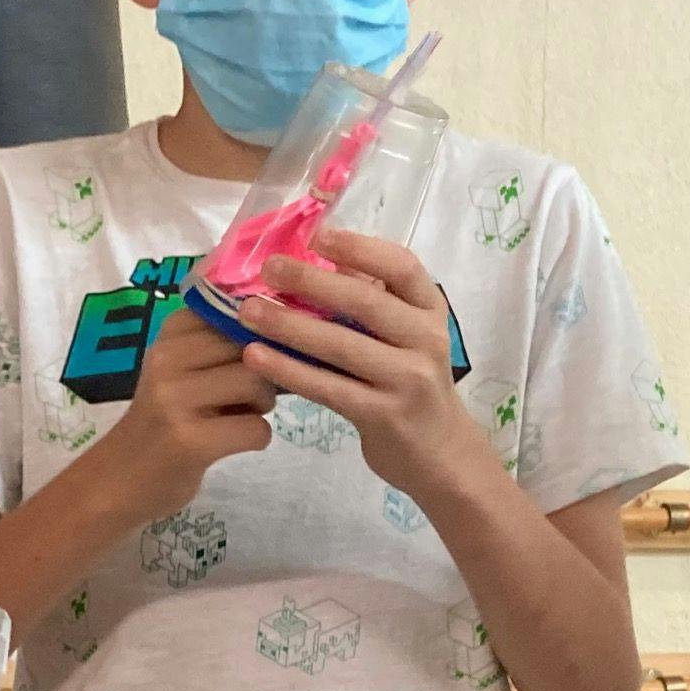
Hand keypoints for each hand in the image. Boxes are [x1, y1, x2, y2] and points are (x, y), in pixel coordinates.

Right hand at [95, 305, 277, 523]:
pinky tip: (234, 443)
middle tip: (246, 397)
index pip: (237, 312)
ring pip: (257, 383)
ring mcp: (176, 400)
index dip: (257, 336)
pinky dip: (257, 438)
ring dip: (262, 405)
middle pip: (252, 348)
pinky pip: (256, 429)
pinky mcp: (190, 441)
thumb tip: (282, 329)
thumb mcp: (177, 370)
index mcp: (168, 335)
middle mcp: (167, 359)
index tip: (246, 360)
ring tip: (241, 417)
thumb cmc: (160, 421)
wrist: (117, 480)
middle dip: (265, 374)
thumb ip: (217, 344)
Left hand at [229, 229, 492, 503]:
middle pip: (365, 302)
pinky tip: (256, 357)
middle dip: (311, 281)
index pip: (403, 266)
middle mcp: (426, 340)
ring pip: (341, 345)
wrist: (440, 455)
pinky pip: (328, 387)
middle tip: (268, 268)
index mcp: (430, 311)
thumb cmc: (411, 385)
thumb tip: (319, 260)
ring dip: (289, 325)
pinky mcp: (384, 416)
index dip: (360, 248)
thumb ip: (373, 301)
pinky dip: (289, 370)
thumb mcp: (406, 336)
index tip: (317, 235)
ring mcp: (408, 380)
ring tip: (248, 312)